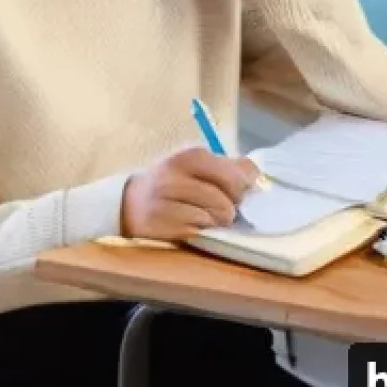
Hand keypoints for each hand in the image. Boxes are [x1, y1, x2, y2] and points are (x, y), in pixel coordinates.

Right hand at [120, 147, 260, 241]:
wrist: (129, 202)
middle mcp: (177, 175)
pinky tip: (191, 224)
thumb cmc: (171, 182)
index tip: (240, 190)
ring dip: (218, 220)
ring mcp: (168, 201)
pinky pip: (200, 230)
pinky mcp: (163, 224)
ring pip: (216, 215)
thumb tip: (257, 174)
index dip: (244, 185)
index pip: (234, 172)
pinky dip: (202, 230)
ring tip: (207, 216)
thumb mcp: (194, 166)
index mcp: (189, 156)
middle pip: (228, 196)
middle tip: (225, 207)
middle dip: (232, 205)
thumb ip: (227, 167)